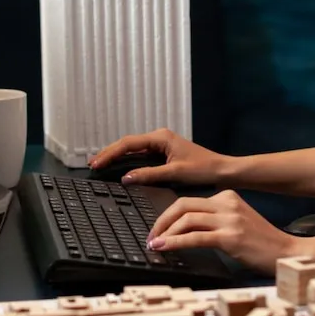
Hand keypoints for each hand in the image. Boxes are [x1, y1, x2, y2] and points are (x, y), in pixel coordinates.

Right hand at [90, 128, 233, 186]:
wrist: (222, 171)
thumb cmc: (204, 169)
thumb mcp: (175, 173)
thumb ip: (149, 175)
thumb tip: (126, 178)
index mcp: (161, 137)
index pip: (128, 144)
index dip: (110, 154)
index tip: (97, 163)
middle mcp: (159, 138)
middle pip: (127, 144)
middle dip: (109, 153)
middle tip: (92, 164)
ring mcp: (161, 145)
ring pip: (132, 149)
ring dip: (116, 156)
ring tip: (100, 164)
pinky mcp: (163, 154)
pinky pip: (140, 155)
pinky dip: (127, 160)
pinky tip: (118, 167)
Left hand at [147, 190, 297, 273]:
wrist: (286, 253)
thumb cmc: (261, 243)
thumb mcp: (236, 223)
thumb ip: (214, 220)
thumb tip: (183, 230)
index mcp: (227, 197)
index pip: (188, 201)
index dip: (168, 215)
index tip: (158, 230)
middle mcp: (227, 204)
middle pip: (182, 205)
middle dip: (161, 221)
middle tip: (151, 236)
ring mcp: (230, 219)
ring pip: (186, 220)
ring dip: (165, 233)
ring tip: (155, 245)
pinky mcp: (230, 237)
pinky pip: (194, 237)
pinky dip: (174, 243)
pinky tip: (164, 248)